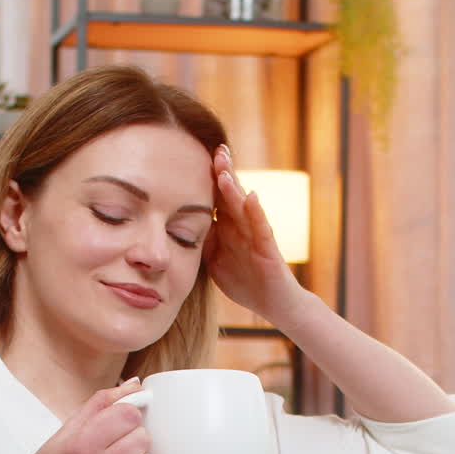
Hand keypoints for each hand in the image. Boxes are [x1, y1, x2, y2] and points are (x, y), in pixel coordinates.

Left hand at [204, 146, 302, 326]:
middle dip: (224, 172)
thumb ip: (203, 245)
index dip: (210, 181)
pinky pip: (261, 229)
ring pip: (243, 208)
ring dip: (234, 189)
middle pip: (232, 195)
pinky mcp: (268, 250)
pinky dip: (256, 213)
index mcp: (231, 229)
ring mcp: (256, 237)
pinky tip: (251, 198)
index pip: (218, 200)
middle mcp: (244, 227)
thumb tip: (178, 233)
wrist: (276, 304)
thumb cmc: (247, 283)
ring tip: (224, 169)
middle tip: (216, 148)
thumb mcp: (216, 263)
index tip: (197, 158)